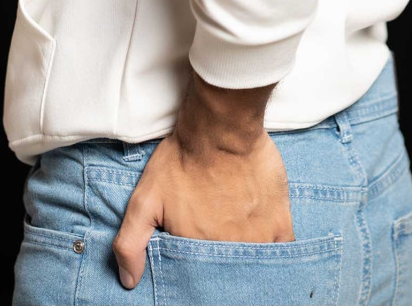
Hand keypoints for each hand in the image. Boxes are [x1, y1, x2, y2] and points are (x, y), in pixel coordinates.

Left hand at [112, 74, 294, 289]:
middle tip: (217, 235)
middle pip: (229, 273)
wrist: (220, 128)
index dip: (199, 270)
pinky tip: (266, 238)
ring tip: (238, 233)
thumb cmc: (181, 160)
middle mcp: (230, 253)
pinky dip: (276, 250)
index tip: (199, 251)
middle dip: (223, 263)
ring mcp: (259, 241)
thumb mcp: (145, 198)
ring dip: (247, 256)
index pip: (200, 280)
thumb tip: (129, 282)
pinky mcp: (280, 224)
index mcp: (198, 252)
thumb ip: (131, 243)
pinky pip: (283, 252)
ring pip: (256, 265)